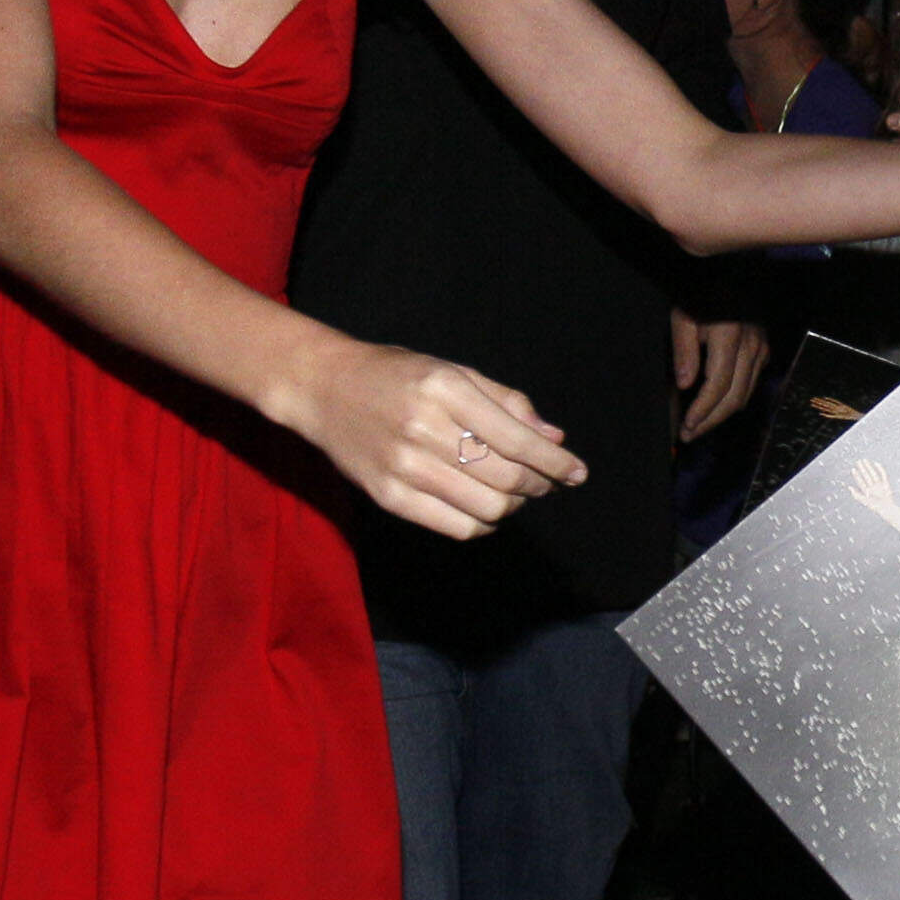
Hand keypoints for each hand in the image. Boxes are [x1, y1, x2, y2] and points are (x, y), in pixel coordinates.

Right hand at [282, 341, 584, 542]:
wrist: (323, 389)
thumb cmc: (395, 376)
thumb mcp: (453, 371)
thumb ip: (506, 402)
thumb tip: (553, 436)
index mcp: (445, 390)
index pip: (518, 440)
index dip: (555, 463)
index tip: (576, 472)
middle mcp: (424, 428)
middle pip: (507, 479)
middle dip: (539, 485)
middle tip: (545, 481)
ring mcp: (404, 467)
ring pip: (488, 509)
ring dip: (514, 506)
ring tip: (515, 493)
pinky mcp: (389, 497)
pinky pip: (457, 527)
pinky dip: (485, 524)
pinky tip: (488, 510)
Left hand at [670, 309, 764, 438]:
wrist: (726, 278)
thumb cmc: (700, 296)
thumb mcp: (682, 319)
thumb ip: (684, 351)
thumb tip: (686, 385)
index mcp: (730, 337)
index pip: (718, 385)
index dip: (703, 410)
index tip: (687, 425)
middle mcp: (751, 346)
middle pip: (734, 396)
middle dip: (711, 420)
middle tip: (691, 434)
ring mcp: (761, 349)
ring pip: (744, 393)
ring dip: (722, 413)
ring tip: (700, 424)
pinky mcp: (763, 350)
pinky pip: (750, 383)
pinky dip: (734, 398)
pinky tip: (716, 405)